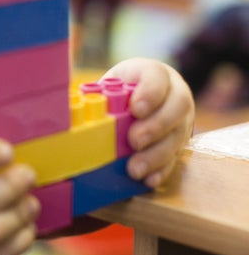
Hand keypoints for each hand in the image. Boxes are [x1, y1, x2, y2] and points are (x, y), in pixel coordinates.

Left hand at [104, 58, 194, 187]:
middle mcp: (175, 95)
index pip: (158, 78)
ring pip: (178, 135)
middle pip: (177, 107)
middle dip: (156, 126)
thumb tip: (73, 103)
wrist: (148, 95)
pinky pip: (176, 158)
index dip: (150, 93)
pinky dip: (162, 170)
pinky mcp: (180, 142)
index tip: (136, 109)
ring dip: (157, 154)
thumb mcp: (115, 81)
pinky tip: (148, 179)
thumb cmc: (126, 87)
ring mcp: (181, 120)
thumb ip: (101, 91)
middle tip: (134, 141)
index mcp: (156, 75)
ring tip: (135, 168)